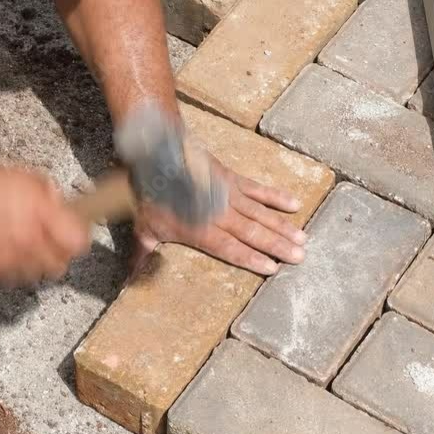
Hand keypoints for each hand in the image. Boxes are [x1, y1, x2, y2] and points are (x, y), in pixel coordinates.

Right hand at [0, 163, 89, 285]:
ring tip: (22, 242)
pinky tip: (3, 246)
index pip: (78, 244)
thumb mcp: (30, 180)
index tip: (76, 234)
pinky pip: (9, 274)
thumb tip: (66, 209)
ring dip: (34, 261)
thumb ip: (52, 199)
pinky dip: (10, 264)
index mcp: (43, 221)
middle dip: (58, 253)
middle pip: (59, 265)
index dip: (78, 238)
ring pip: (35, 274)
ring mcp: (8, 262)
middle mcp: (28, 246)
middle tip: (49, 240)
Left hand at [132, 151, 306, 275]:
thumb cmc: (150, 193)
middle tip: (300, 257)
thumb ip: (143, 255)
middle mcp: (220, 215)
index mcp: (201, 231)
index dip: (252, 259)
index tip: (272, 268)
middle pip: (254, 233)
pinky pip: (259, 189)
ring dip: (283, 227)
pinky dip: (276, 197)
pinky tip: (295, 204)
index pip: (232, 249)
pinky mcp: (233, 179)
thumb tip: (130, 280)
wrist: (157, 153)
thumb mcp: (143, 227)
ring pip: (262, 214)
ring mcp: (229, 195)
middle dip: (278, 246)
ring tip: (303, 239)